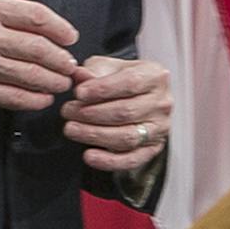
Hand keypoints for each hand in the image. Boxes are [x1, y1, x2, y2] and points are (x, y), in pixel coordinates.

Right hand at [0, 0, 78, 111]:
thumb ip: (0, 13)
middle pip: (39, 48)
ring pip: (32, 75)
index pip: (35, 15)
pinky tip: (42, 99)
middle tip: (70, 65)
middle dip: (62, 60)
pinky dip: (34, 100)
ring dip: (53, 82)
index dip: (60, 27)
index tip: (70, 37)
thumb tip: (39, 26)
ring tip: (60, 83)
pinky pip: (15, 98)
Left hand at [62, 54, 169, 172]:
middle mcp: (161, 103)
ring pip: (127, 137)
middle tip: (67, 111)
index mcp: (155, 76)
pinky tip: (89, 155)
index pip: (130, 82)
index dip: (102, 89)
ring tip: (71, 129)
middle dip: (92, 113)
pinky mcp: (153, 148)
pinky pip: (132, 159)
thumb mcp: (107, 67)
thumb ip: (93, 71)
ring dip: (95, 135)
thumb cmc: (121, 79)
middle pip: (126, 112)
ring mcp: (160, 128)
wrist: (138, 96)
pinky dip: (109, 161)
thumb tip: (79, 76)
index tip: (78, 93)